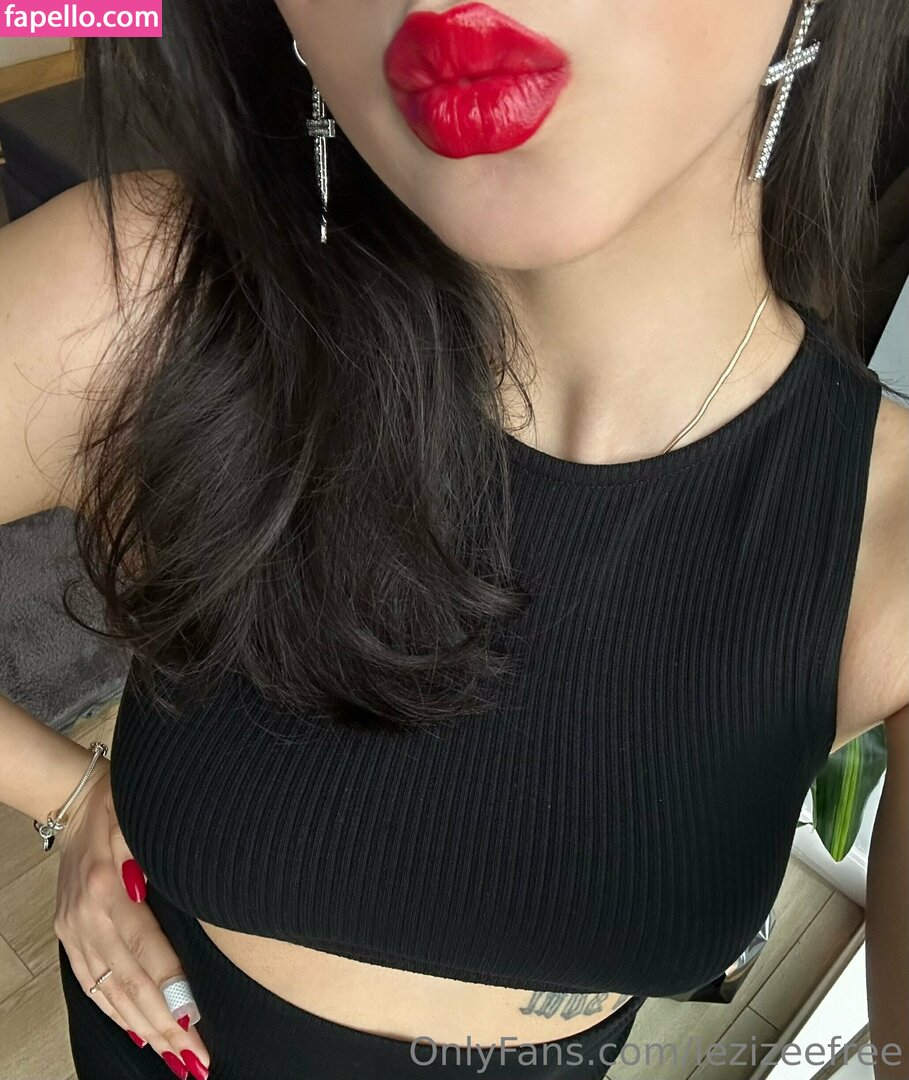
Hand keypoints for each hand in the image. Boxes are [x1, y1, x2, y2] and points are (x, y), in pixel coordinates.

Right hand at [53, 759, 210, 1079]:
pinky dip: (116, 1011)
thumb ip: (163, 866)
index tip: (197, 1023)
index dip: (173, 991)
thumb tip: (193, 911)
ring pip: (110, 991)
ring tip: (177, 1058)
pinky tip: (139, 1032)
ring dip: (144, 1028)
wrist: (74, 800)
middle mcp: (88, 915)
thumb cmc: (123, 804)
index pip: (147, 952)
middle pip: (130, 983)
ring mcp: (74, 928)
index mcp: (110, 887)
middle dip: (166, 1026)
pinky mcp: (67, 933)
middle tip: (196, 1060)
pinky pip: (91, 983)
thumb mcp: (148, 824)